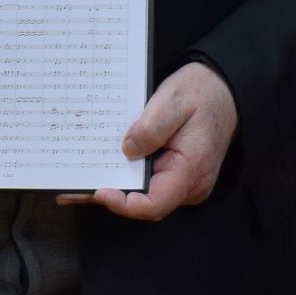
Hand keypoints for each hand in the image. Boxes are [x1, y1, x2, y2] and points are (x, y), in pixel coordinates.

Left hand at [58, 61, 237, 219]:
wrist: (222, 91)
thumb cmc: (202, 94)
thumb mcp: (175, 100)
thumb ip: (151, 127)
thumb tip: (127, 149)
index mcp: (192, 169)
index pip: (155, 203)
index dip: (124, 204)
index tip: (99, 191)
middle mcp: (189, 184)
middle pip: (144, 202)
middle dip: (109, 196)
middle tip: (73, 187)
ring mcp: (183, 182)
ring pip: (144, 195)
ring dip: (114, 188)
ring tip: (77, 181)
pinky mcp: (175, 175)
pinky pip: (148, 183)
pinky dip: (125, 179)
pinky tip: (101, 170)